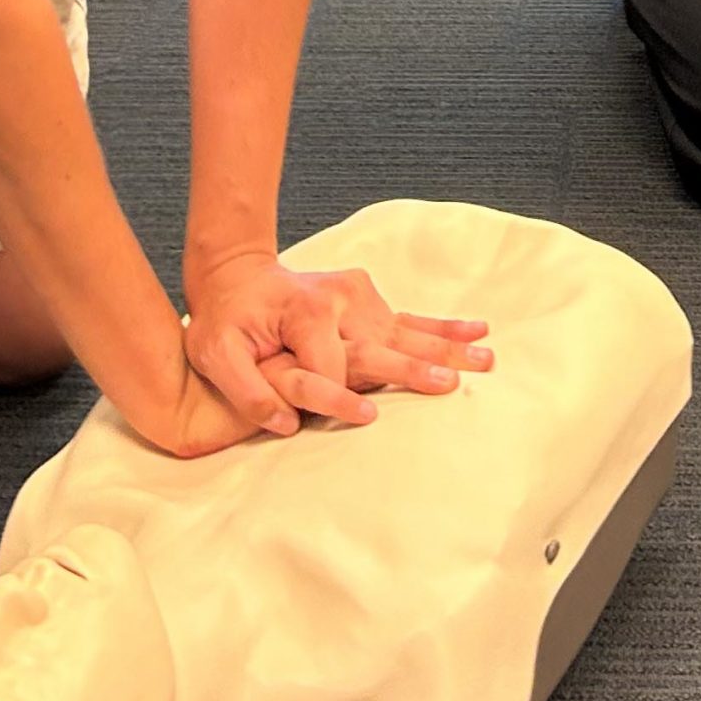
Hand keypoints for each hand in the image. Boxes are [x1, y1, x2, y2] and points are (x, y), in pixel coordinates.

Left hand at [180, 249, 493, 438]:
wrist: (237, 276)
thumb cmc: (224, 320)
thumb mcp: (215, 353)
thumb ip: (247, 389)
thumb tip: (286, 424)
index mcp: (307, 314)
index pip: (332, 370)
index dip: (339, 400)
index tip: (366, 421)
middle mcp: (342, 302)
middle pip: (384, 347)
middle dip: (418, 369)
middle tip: (453, 385)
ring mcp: (361, 299)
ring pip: (407, 332)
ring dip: (448, 348)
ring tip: (486, 359)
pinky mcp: (370, 301)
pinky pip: (410, 318)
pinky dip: (444, 327)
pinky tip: (477, 329)